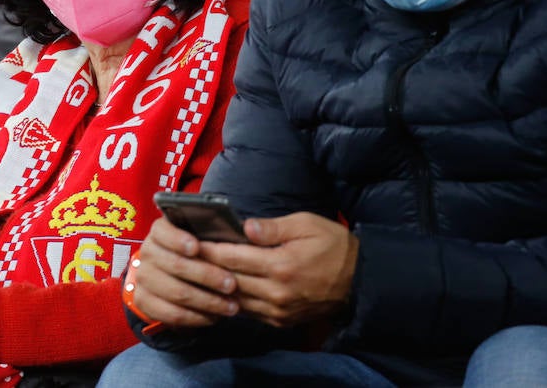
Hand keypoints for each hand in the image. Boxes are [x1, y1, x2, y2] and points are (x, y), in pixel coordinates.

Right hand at [126, 216, 240, 328]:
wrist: (166, 274)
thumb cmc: (195, 253)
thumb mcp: (202, 237)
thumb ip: (214, 234)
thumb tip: (246, 229)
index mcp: (159, 231)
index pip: (164, 232)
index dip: (178, 240)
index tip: (196, 247)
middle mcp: (147, 253)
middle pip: (176, 265)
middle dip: (207, 276)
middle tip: (232, 285)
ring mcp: (143, 278)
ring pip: (177, 292)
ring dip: (207, 301)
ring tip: (231, 306)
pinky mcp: (144, 302)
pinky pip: (172, 314)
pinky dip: (196, 318)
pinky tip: (214, 317)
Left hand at [200, 212, 356, 329]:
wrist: (359, 279)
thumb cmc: (332, 245)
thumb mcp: (306, 224)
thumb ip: (272, 228)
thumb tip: (244, 227)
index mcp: (281, 265)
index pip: (233, 258)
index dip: (209, 250)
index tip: (190, 242)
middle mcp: (277, 292)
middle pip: (229, 280)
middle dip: (206, 268)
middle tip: (187, 256)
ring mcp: (279, 311)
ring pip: (235, 300)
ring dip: (216, 288)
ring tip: (198, 272)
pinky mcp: (282, 321)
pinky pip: (249, 312)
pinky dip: (233, 301)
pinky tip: (222, 288)